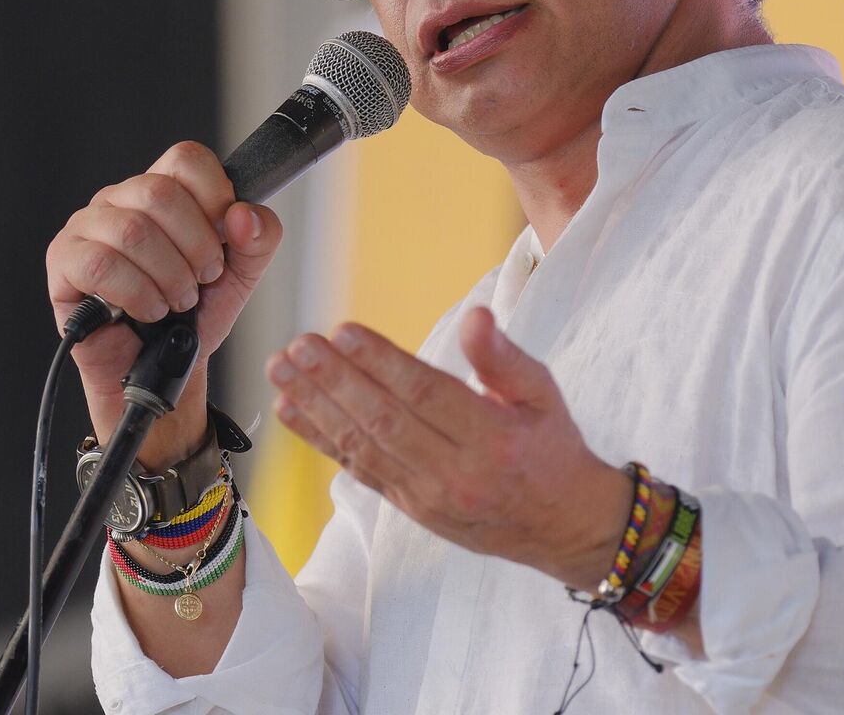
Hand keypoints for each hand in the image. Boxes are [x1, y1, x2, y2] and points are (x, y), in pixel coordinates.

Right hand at [46, 141, 282, 466]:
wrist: (166, 369)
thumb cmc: (194, 315)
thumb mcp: (242, 274)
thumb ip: (259, 237)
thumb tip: (243, 214)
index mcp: (163, 189)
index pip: (186, 159)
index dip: (215, 197)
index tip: (226, 237)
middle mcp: (121, 199)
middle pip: (159, 193)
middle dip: (195, 246)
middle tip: (203, 279)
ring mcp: (87, 226)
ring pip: (131, 230)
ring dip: (168, 276)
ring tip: (177, 301)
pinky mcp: (64, 261)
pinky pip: (99, 263)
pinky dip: (137, 293)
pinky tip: (148, 309)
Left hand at [266, 306, 631, 589]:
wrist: (562, 526)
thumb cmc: (551, 447)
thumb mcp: (545, 395)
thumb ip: (504, 358)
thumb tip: (475, 317)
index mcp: (495, 439)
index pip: (428, 395)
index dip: (382, 363)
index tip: (344, 331)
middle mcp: (457, 472)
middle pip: (385, 421)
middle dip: (335, 381)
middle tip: (299, 346)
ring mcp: (428, 495)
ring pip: (364, 447)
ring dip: (316, 406)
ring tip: (281, 370)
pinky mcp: (410, 508)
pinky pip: (359, 470)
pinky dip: (321, 439)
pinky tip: (291, 410)